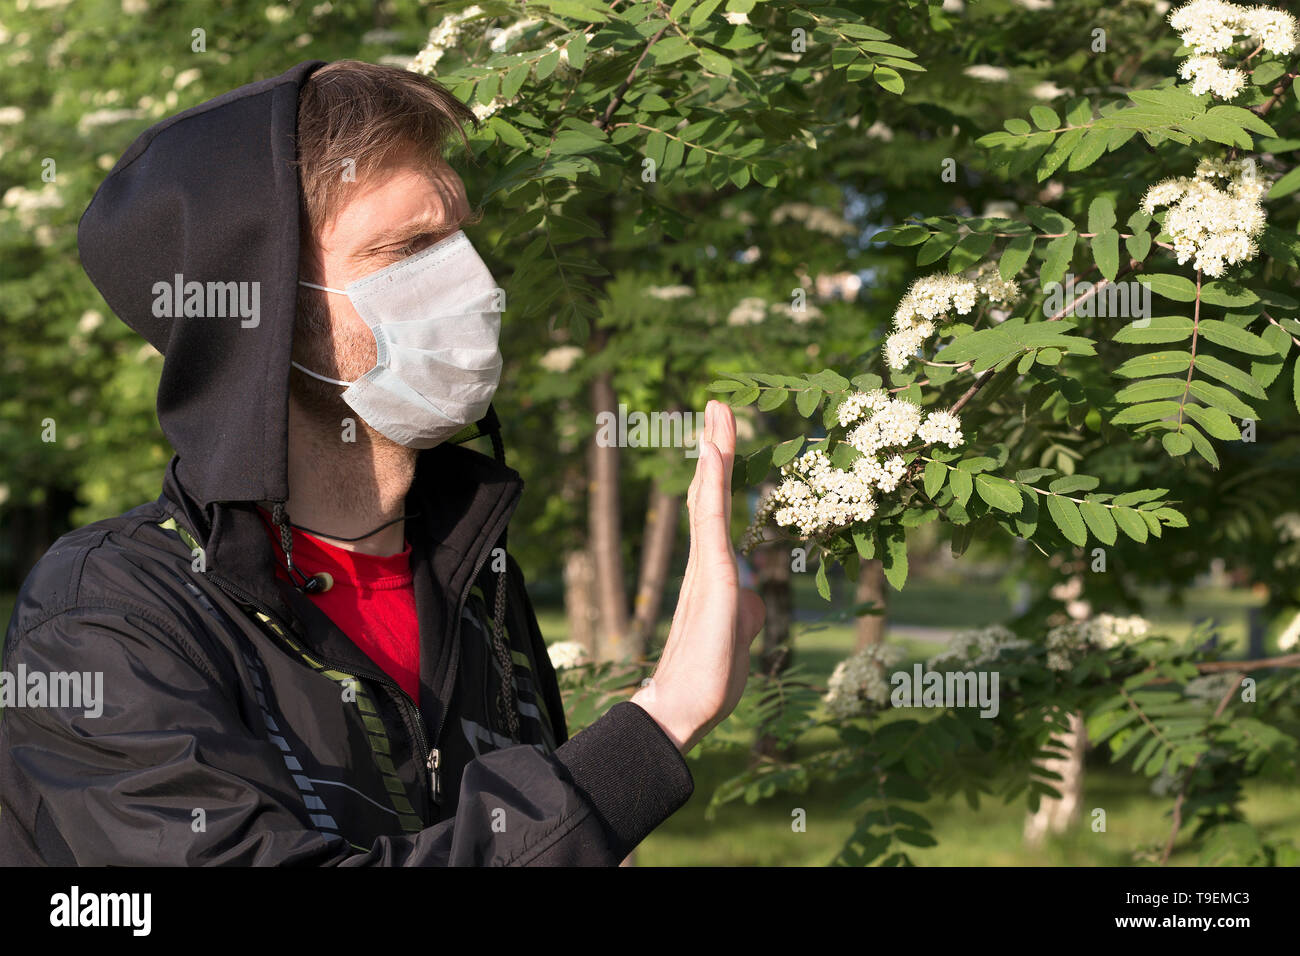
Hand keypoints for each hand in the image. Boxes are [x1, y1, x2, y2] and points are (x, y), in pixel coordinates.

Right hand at [631, 400, 766, 753]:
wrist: (685, 707)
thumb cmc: (710, 675)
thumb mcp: (741, 630)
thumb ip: (747, 604)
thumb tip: (753, 595)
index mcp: (713, 568)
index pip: (718, 508)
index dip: (721, 469)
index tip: (722, 434)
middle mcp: (704, 559)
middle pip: (710, 490)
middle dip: (716, 446)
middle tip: (718, 404)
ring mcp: (706, 565)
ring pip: (710, 497)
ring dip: (715, 452)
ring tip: (718, 411)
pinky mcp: (712, 577)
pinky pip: (712, 520)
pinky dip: (714, 483)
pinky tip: (714, 453)